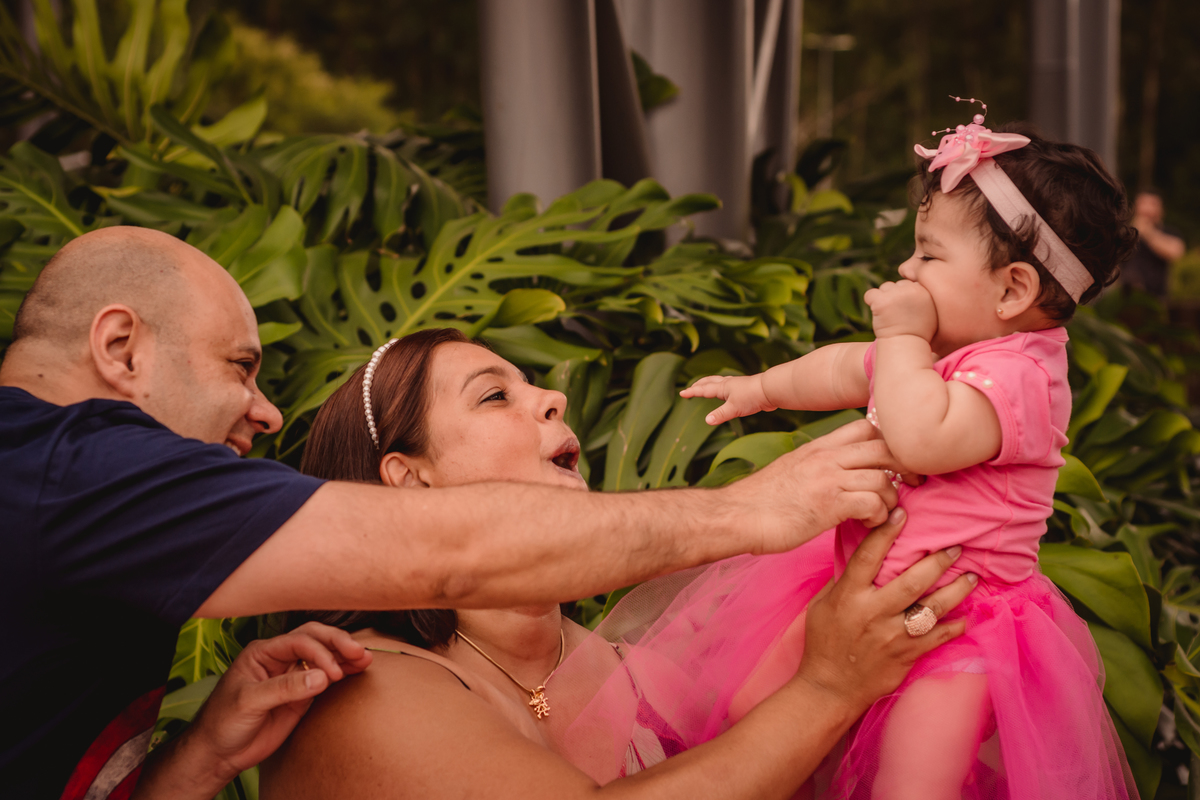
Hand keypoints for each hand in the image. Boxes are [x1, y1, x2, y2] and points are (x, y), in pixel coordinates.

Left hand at [133, 622, 371, 798]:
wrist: (219, 752)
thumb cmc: (223, 722)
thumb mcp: (249, 702)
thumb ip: (284, 688)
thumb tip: (321, 677)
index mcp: (263, 652)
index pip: (299, 641)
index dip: (319, 652)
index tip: (332, 673)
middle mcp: (280, 659)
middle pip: (315, 639)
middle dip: (337, 643)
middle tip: (358, 653)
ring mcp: (292, 676)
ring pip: (324, 656)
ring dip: (344, 656)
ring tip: (365, 659)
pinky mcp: (301, 694)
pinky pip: (325, 678)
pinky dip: (342, 672)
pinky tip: (357, 669)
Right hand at [680, 374, 775, 425]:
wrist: (770, 390)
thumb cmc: (752, 397)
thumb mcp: (734, 408)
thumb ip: (720, 414)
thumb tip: (707, 421)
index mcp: (723, 387)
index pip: (703, 390)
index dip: (692, 392)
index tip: (682, 393)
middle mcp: (728, 384)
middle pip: (710, 382)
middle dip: (699, 384)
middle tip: (691, 387)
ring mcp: (737, 386)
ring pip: (719, 382)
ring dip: (710, 383)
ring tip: (706, 385)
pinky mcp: (744, 389)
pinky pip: (728, 386)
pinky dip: (722, 387)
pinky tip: (727, 392)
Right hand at [723, 419, 907, 552]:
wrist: (734, 516)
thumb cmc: (760, 502)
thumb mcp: (791, 471)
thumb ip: (817, 467)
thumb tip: (837, 475)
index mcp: (817, 447)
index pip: (865, 428)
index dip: (887, 441)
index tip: (893, 462)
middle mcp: (825, 457)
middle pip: (883, 447)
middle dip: (904, 466)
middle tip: (909, 484)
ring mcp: (828, 479)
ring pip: (883, 477)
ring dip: (890, 499)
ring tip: (881, 513)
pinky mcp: (829, 505)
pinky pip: (873, 503)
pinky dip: (879, 516)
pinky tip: (868, 524)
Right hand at [796, 508, 974, 714]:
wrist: (830, 688)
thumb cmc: (823, 642)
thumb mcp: (822, 606)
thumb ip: (842, 580)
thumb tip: (860, 553)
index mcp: (849, 596)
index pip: (868, 557)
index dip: (886, 533)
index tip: (902, 512)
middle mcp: (873, 613)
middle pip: (911, 581)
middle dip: (936, 561)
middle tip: (955, 547)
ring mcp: (892, 636)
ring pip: (932, 608)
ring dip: (956, 591)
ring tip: (971, 576)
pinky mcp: (907, 655)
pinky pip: (938, 638)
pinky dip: (955, 627)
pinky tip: (968, 615)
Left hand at [864, 280, 936, 340]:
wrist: (905, 348)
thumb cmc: (916, 334)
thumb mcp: (928, 313)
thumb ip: (922, 297)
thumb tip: (912, 283)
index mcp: (924, 291)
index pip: (909, 285)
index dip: (904, 298)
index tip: (905, 313)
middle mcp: (911, 289)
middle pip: (896, 285)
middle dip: (893, 298)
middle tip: (896, 316)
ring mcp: (896, 294)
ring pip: (884, 288)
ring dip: (883, 299)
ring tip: (889, 316)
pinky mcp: (881, 301)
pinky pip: (870, 294)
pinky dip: (871, 302)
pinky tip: (878, 314)